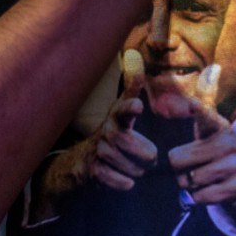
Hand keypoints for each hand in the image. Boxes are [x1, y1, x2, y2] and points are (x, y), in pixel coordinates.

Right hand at [82, 51, 158, 190]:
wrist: (83, 163)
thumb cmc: (112, 132)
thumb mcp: (122, 108)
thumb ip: (132, 86)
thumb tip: (134, 52)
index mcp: (116, 116)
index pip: (122, 108)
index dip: (129, 106)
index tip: (139, 106)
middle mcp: (104, 130)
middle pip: (121, 138)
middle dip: (138, 149)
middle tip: (153, 156)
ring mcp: (96, 150)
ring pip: (117, 159)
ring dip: (133, 167)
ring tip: (142, 170)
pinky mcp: (91, 169)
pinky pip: (107, 176)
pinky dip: (120, 181)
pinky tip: (129, 183)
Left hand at [166, 65, 235, 214]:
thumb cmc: (222, 156)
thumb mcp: (212, 134)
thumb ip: (200, 113)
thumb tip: (209, 72)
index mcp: (218, 127)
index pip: (206, 117)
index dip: (199, 110)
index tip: (194, 104)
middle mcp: (228, 142)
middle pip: (178, 159)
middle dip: (178, 170)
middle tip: (190, 169)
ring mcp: (235, 164)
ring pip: (190, 180)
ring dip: (190, 186)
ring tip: (204, 180)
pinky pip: (202, 196)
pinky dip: (200, 198)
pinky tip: (212, 191)